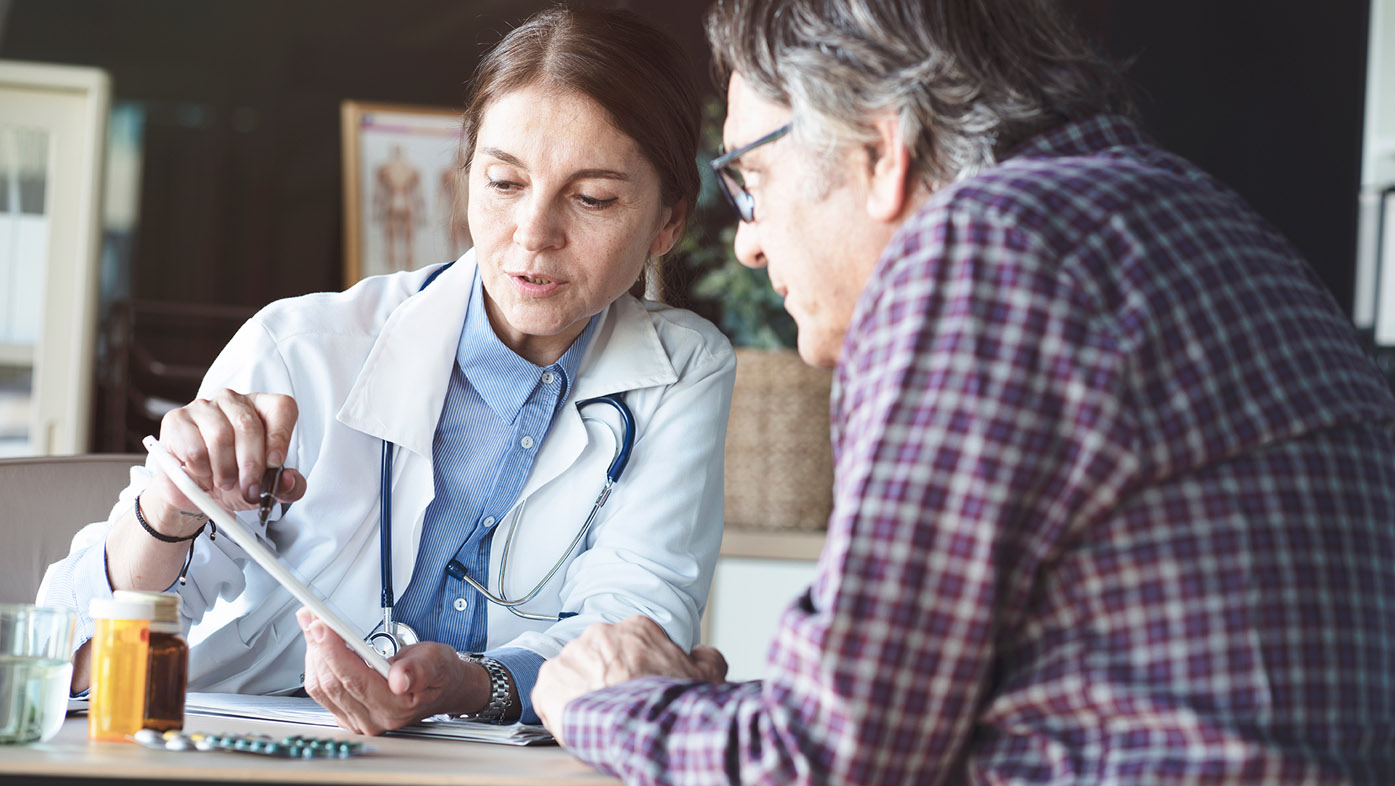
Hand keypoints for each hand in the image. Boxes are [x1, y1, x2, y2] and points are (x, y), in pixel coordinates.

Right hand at [144, 390, 306, 535]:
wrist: (197, 491)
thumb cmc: (236, 479)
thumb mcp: (267, 487)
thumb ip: (289, 487)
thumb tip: (289, 480)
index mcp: (263, 408)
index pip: (282, 408)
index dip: (280, 436)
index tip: (275, 463)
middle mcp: (233, 401)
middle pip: (248, 425)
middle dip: (251, 464)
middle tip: (249, 489)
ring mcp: (203, 406)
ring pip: (220, 437)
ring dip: (224, 470)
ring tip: (225, 482)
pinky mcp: (177, 420)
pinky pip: (193, 448)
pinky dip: (201, 470)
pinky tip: (203, 473)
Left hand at [296, 608, 486, 735]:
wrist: (441, 688)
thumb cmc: (437, 673)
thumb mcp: (437, 662)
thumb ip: (418, 670)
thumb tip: (399, 679)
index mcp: (395, 707)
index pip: (353, 679)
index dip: (333, 650)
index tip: (322, 625)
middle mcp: (374, 718)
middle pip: (332, 683)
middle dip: (318, 646)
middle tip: (312, 618)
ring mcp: (358, 719)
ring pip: (321, 687)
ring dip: (313, 653)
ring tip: (313, 627)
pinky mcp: (347, 714)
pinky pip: (321, 692)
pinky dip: (316, 665)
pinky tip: (318, 646)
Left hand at [532, 615, 727, 745]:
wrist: (641, 726)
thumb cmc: (670, 702)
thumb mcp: (706, 676)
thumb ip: (706, 657)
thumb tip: (702, 653)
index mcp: (636, 629)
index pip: (631, 643)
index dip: (636, 667)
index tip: (639, 684)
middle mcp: (601, 634)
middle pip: (600, 655)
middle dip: (607, 676)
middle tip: (619, 702)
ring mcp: (572, 656)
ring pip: (574, 672)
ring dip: (583, 690)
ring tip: (598, 715)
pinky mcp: (549, 681)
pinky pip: (548, 693)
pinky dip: (558, 706)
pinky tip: (575, 720)